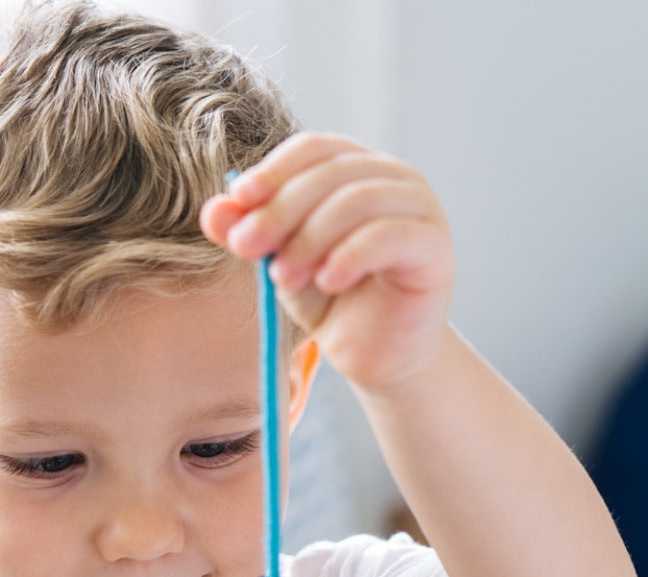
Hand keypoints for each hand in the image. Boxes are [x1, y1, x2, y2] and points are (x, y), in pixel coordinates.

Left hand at [200, 132, 454, 395]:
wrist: (376, 355)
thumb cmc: (333, 303)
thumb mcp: (280, 263)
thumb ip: (250, 235)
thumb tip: (214, 210)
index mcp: (354, 169)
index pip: (312, 149)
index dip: (274, 170)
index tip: (240, 200)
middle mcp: (392, 178)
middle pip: (330, 173)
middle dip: (281, 209)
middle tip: (247, 247)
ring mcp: (419, 208)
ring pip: (357, 200)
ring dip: (310, 238)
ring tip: (284, 277)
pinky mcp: (434, 247)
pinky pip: (389, 236)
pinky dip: (350, 256)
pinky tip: (327, 281)